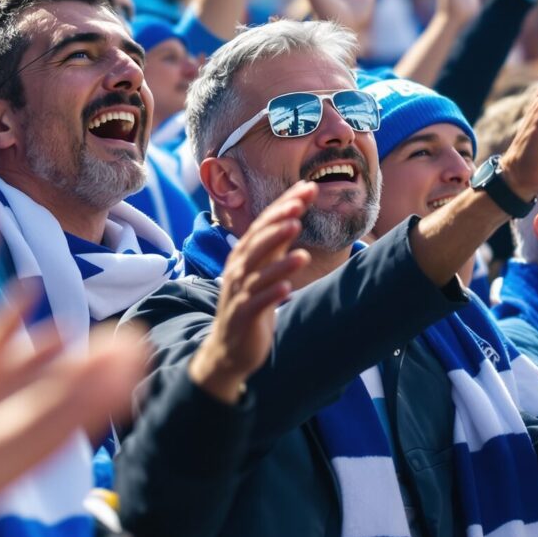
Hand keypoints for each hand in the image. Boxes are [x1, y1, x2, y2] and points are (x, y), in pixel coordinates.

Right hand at [189, 184, 312, 400]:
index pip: (264, 224)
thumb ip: (277, 245)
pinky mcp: (243, 316)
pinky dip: (271, 295)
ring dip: (280, 263)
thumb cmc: (252, 302)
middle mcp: (238, 269)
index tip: (307, 189)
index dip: (283, 206)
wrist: (230, 347)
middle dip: (278, 225)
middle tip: (299, 210)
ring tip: (302, 255)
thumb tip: (294, 214)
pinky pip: (257, 304)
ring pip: (258, 273)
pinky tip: (288, 290)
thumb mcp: (264, 269)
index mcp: (243, 254)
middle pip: (257, 242)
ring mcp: (238, 293)